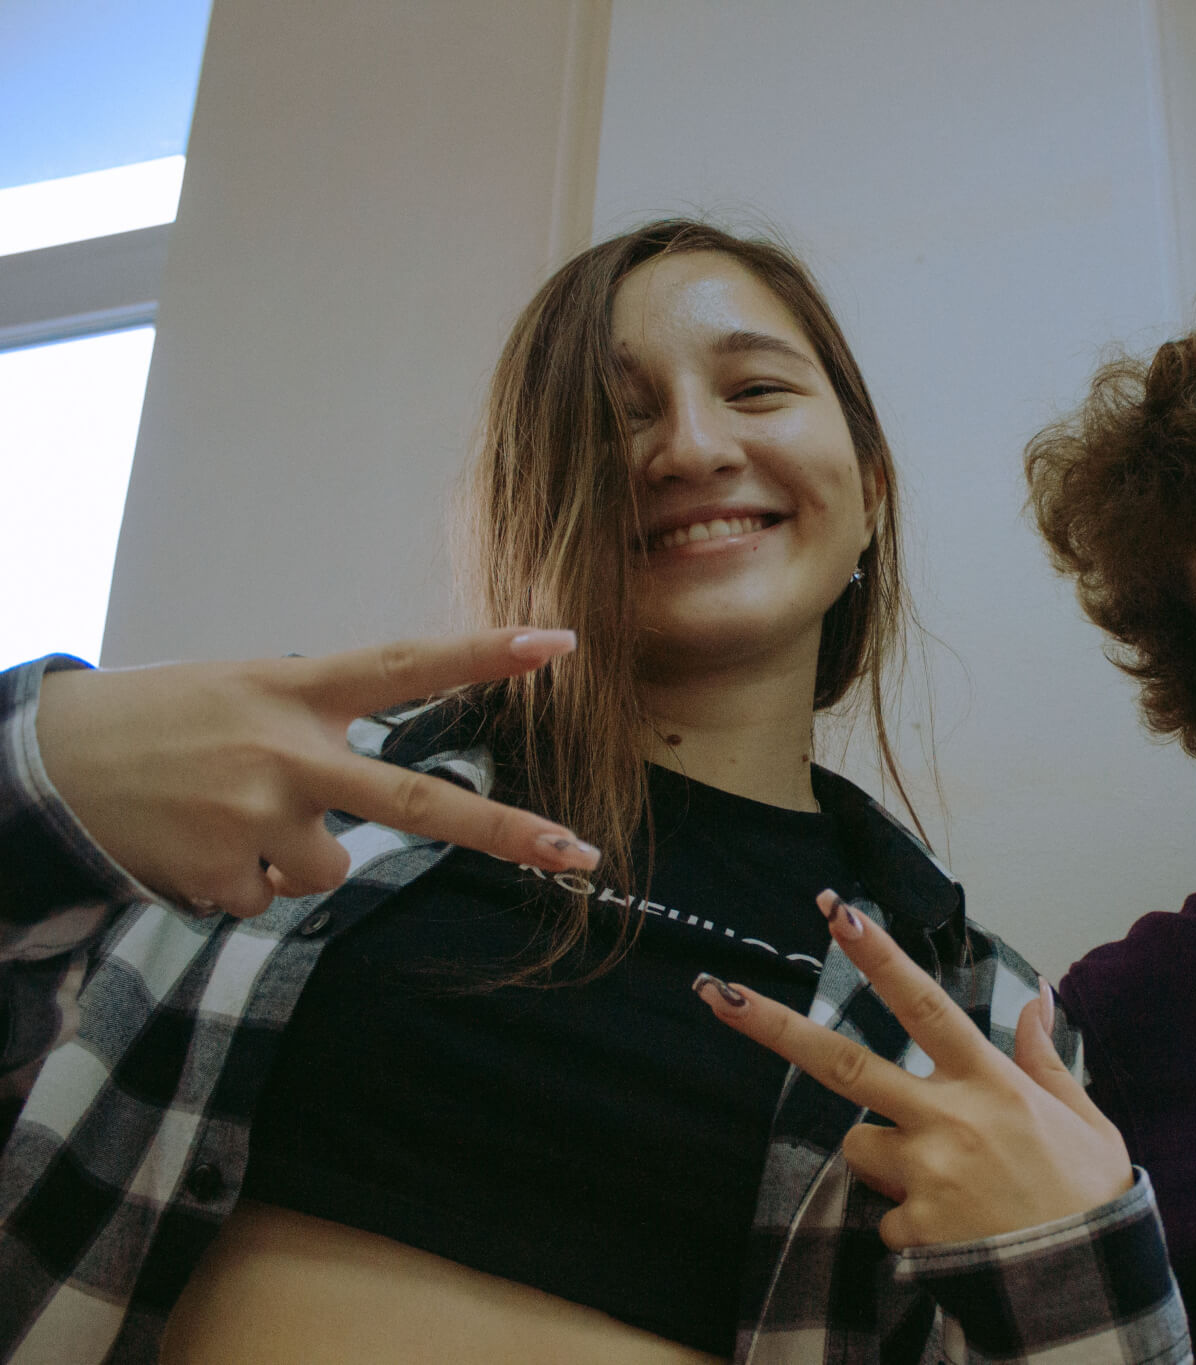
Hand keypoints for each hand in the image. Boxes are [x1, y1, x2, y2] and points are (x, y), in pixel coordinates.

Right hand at [34, 628, 600, 917]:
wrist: (50, 764)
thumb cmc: (166, 722)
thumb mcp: (246, 690)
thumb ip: (319, 725)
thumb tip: (378, 803)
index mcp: (297, 690)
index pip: (407, 667)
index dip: (485, 655)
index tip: (561, 643)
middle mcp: (288, 753)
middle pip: (417, 803)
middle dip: (505, 833)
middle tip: (579, 852)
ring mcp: (257, 818)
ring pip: (328, 870)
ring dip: (288, 857)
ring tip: (219, 816)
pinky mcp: (223, 876)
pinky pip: (266, 898)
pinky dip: (237, 881)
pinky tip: (189, 844)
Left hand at [696, 890, 1133, 1248]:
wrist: (1086, 1285)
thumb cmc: (1086, 1196)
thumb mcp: (1082, 1117)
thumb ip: (1045, 1058)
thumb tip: (1040, 997)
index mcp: (989, 1082)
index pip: (924, 1005)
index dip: (880, 957)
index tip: (839, 914)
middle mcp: (948, 1119)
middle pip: (844, 1064)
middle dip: (776, 1028)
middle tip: (720, 994)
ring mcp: (925, 1173)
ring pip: (861, 1145)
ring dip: (885, 1155)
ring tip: (949, 1181)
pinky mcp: (912, 1227)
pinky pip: (885, 1215)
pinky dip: (910, 1222)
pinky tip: (957, 1230)